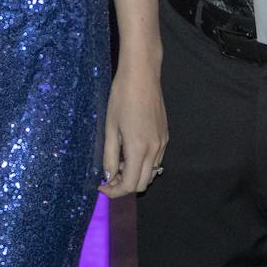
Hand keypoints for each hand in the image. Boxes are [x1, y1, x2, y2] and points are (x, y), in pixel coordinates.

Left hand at [99, 62, 167, 197]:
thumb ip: (110, 155)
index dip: (115, 191)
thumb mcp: (110, 128)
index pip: (130, 185)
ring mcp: (162, 143)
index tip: (101, 187)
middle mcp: (155, 150)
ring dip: (134, 175)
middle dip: (124, 186)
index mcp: (139, 149)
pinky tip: (129, 151)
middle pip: (142, 183)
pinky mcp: (165, 136)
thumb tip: (108, 176)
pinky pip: (156, 160)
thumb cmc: (121, 98)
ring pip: (151, 172)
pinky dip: (142, 164)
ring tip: (117, 163)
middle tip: (107, 177)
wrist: (142, 76)